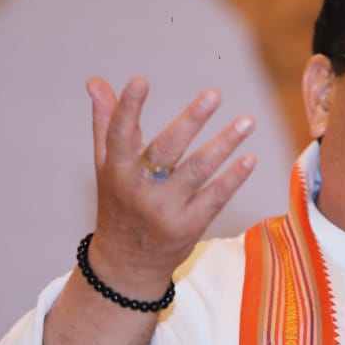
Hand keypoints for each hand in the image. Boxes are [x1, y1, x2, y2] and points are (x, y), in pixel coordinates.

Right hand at [85, 76, 256, 294]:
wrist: (126, 263)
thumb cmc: (118, 202)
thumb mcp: (106, 165)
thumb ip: (106, 122)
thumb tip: (95, 81)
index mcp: (116, 170)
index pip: (119, 134)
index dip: (128, 108)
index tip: (140, 81)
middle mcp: (139, 189)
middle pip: (166, 150)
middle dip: (190, 120)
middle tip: (213, 94)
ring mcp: (165, 209)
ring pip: (198, 171)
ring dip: (225, 144)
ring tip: (247, 121)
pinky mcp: (188, 226)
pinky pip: (215, 197)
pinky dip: (233, 177)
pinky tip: (249, 158)